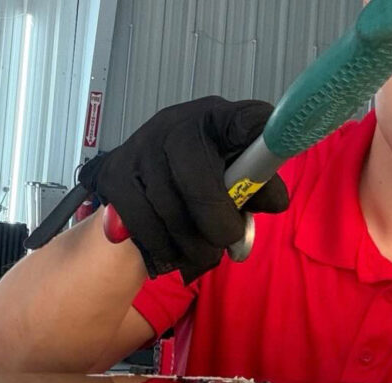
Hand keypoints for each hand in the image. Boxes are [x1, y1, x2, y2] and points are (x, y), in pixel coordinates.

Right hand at [78, 96, 288, 282]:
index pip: (247, 120)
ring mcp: (141, 148)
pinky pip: (144, 224)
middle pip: (199, 180)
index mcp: (217, 118)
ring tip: (203, 254)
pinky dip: (164, 247)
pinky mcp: (114, 174)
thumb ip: (257, 187)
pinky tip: (174, 250)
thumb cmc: (197, 174)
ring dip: (192, 245)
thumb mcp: (233, 172)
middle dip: (217, 223)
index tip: (277, 152)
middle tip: (226, 241)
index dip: (262, 136)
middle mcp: (177, 125)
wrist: (138, 173)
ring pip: (170, 210)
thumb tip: (273, 203)